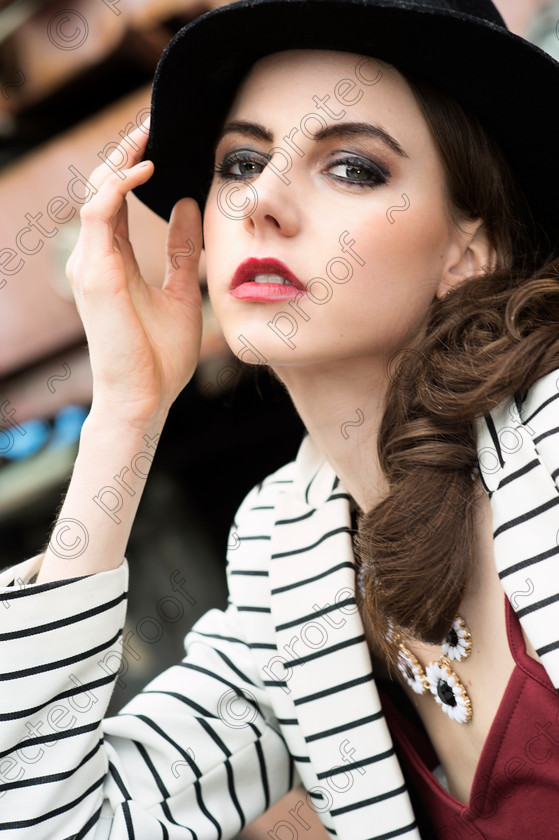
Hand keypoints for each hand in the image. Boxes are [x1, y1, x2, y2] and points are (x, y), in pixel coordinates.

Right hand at [66, 122, 202, 424]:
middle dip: (125, 151)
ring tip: (148, 131)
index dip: (133, 166)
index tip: (159, 139)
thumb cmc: (160, 356)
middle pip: (103, 188)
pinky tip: (146, 169)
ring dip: (120, 158)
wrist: (145, 398)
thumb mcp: (181, 291)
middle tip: (153, 121)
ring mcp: (89, 263)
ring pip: (95, 192)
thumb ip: (182, 251)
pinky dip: (118, 185)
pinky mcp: (93, 272)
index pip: (117, 199)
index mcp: (115, 260)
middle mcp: (96, 256)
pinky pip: (98, 212)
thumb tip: (187, 207)